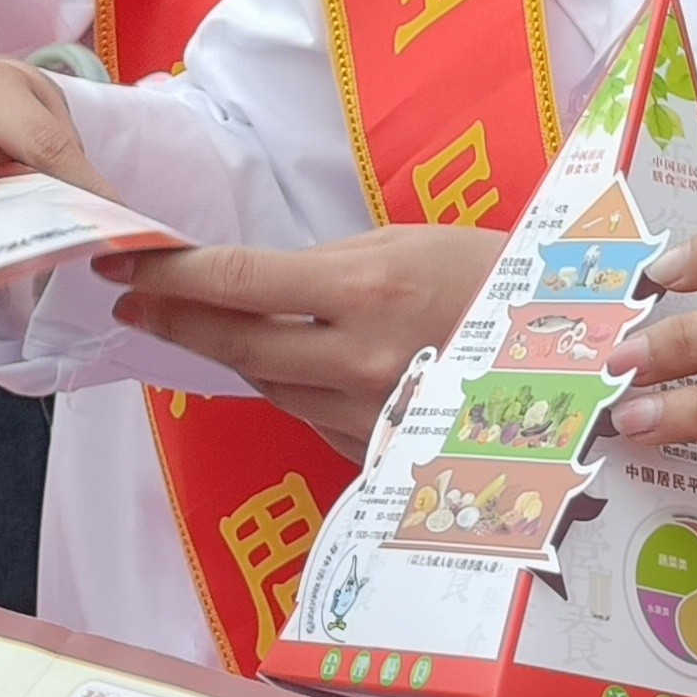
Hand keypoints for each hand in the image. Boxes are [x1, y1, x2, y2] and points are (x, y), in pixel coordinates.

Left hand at [113, 228, 501, 448]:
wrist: (570, 360)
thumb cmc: (493, 280)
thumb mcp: (411, 244)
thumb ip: (331, 265)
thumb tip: (260, 279)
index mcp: (367, 290)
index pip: (239, 281)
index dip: (171, 274)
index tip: (125, 260)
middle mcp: (358, 360)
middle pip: (233, 343)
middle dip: (172, 319)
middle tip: (129, 300)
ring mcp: (366, 415)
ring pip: (264, 384)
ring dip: (225, 352)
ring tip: (200, 323)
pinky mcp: (376, 452)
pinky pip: (304, 415)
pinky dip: (282, 385)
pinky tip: (277, 363)